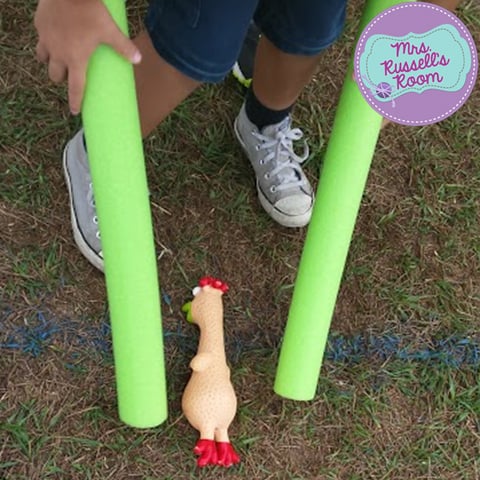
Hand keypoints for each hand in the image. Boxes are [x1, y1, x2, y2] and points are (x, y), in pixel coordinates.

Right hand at [34, 0, 141, 114]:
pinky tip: (53, 35)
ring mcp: (46, 39)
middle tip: (69, 76)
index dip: (75, 101)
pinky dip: (46, 40)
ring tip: (58, 59)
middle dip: (61, 79)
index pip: (75, 87)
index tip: (75, 111)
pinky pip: (40, 38)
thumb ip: (123, 47)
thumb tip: (139, 60)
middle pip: (55, 75)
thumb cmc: (90, 12)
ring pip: (43, 58)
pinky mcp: (39, 25)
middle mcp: (58, 53)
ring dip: (50, 62)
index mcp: (75, 59)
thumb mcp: (110, 30)